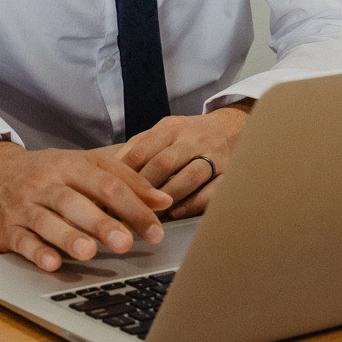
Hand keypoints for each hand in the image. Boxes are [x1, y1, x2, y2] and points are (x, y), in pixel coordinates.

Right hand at [0, 140, 172, 271]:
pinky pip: (22, 241)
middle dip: (101, 223)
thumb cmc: (46, 172)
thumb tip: (163, 201)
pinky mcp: (7, 228)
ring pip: (47, 221)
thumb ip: (124, 181)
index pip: (106, 184)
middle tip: (125, 242)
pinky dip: (37, 252)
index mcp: (70, 165)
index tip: (155, 230)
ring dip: (69, 237)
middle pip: (75, 202)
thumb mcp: (83, 166)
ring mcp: (24, 206)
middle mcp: (46, 184)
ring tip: (89, 252)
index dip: (132, 207)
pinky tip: (52, 263)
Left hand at [116, 103, 251, 217]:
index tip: (110, 193)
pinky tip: (178, 212)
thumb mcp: (164, 131)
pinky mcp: (230, 171)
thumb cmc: (189, 135)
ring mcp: (213, 154)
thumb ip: (140, 147)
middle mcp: (192, 139)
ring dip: (169, 197)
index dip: (123, 175)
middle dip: (144, 189)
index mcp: (170, 128)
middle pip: (164, 164)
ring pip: (189, 177)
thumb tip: (111, 170)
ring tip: (151, 214)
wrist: (231, 127)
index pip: (142, 151)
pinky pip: (214, 190)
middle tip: (127, 209)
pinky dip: (195, 203)